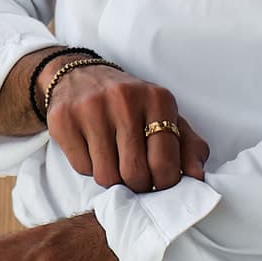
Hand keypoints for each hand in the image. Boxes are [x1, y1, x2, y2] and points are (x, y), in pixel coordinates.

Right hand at [44, 63, 209, 193]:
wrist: (80, 76)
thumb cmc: (130, 104)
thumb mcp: (164, 116)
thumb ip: (189, 146)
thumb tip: (197, 176)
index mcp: (157, 99)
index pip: (164, 163)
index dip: (163, 183)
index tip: (158, 181)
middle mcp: (124, 99)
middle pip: (135, 173)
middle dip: (137, 184)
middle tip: (135, 175)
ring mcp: (91, 107)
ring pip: (107, 176)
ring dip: (112, 177)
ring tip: (114, 159)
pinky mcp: (63, 119)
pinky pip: (82, 168)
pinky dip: (89, 167)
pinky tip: (92, 149)